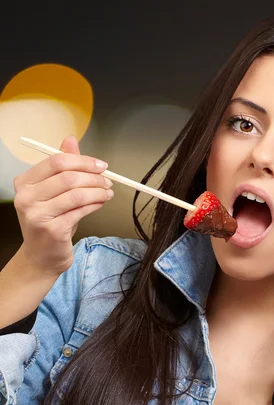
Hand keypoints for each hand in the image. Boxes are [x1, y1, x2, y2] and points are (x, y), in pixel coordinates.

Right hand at [13, 135, 112, 275]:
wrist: (42, 255)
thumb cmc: (51, 221)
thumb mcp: (55, 191)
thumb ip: (63, 167)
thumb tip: (70, 139)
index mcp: (25, 182)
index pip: (56, 161)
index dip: (83, 161)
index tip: (101, 166)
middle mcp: (26, 197)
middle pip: (68, 177)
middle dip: (94, 178)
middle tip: (108, 181)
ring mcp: (37, 214)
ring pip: (76, 194)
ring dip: (98, 192)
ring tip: (108, 193)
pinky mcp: (52, 229)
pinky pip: (81, 211)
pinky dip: (95, 204)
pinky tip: (101, 203)